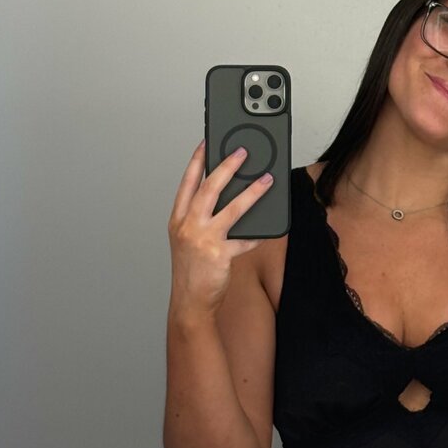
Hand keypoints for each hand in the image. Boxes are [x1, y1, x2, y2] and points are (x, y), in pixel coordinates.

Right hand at [167, 140, 274, 316]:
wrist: (190, 303)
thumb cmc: (191, 271)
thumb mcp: (187, 239)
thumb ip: (201, 218)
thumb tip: (228, 195)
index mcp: (178, 219)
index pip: (186, 183)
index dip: (196, 161)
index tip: (205, 143)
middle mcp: (187, 226)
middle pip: (208, 188)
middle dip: (226, 166)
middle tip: (242, 152)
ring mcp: (202, 240)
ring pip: (231, 208)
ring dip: (252, 191)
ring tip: (267, 179)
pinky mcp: (219, 254)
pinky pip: (245, 238)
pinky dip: (259, 233)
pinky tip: (270, 229)